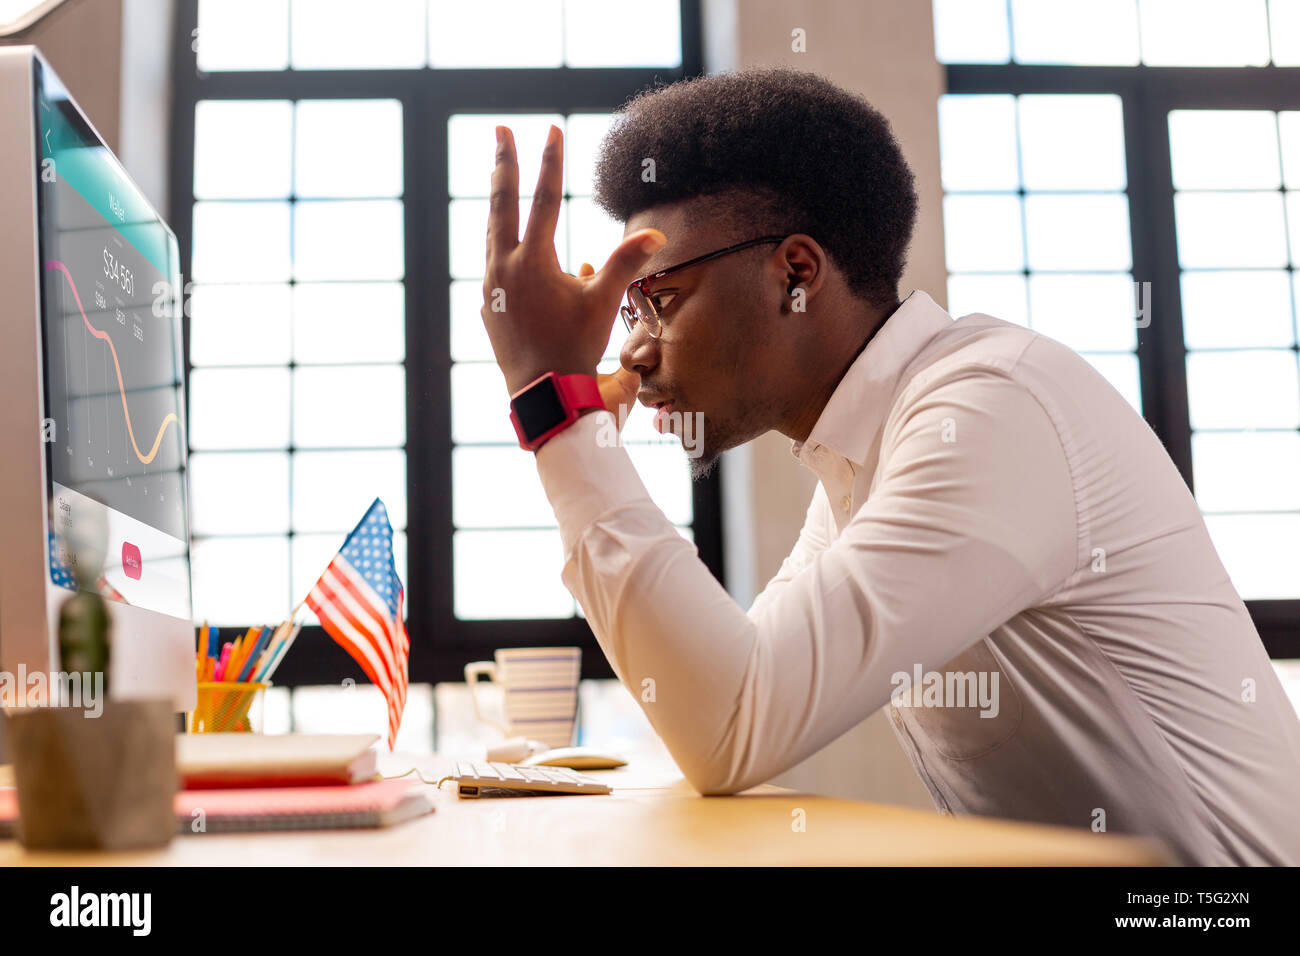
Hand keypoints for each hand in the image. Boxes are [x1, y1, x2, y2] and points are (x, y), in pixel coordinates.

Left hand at [481, 124, 665, 396]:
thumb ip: (623, 261)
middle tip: (500, 129)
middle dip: (503, 163)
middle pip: (502, 203)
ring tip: (499, 175)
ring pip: (492, 232)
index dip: (550, 162)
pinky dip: (501, 245)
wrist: (544, 392)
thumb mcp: (603, 301)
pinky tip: (507, 243)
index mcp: (531, 262)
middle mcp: (504, 267)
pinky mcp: (487, 304)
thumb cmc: (575, 346)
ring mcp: (491, 286)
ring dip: (499, 202)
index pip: (543, 199)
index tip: (551, 130)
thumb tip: (656, 233)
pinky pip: (494, 264)